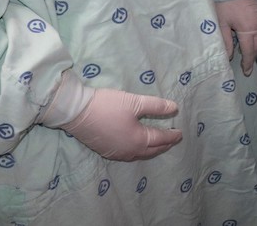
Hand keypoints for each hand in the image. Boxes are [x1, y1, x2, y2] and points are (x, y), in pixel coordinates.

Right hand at [60, 88, 182, 160]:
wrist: (77, 112)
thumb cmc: (108, 105)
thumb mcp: (135, 102)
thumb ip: (156, 106)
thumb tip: (175, 108)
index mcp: (139, 140)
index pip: (160, 138)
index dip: (171, 135)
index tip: (180, 133)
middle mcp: (129, 151)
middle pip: (151, 150)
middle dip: (164, 145)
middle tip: (172, 140)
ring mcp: (116, 153)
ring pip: (139, 154)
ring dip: (151, 150)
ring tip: (158, 145)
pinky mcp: (105, 151)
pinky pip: (127, 155)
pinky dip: (137, 152)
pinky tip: (136, 147)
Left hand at [214, 0, 256, 75]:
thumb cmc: (225, 4)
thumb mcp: (221, 24)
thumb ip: (225, 42)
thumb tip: (229, 57)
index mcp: (248, 30)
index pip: (249, 51)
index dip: (247, 63)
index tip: (246, 72)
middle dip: (252, 57)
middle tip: (246, 66)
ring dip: (256, 48)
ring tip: (247, 54)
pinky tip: (253, 41)